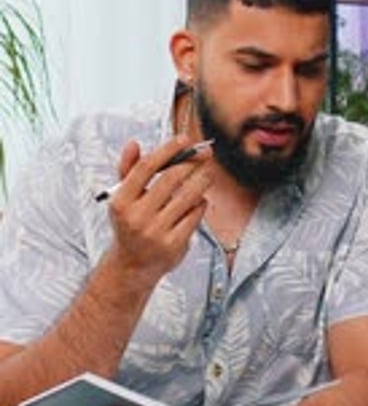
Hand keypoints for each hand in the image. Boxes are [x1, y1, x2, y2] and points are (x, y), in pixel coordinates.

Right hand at [107, 136, 214, 286]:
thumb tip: (133, 144)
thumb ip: (128, 170)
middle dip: (191, 163)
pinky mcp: (173, 245)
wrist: (131, 266)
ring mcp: (156, 232)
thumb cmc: (129, 224)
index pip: (146, 167)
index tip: (184, 139)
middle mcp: (137, 216)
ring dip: (202, 180)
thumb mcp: (122, 199)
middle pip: (171, 179)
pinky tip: (200, 200)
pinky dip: (200, 205)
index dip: (168, 150)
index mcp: (121, 201)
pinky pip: (194, 216)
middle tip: (204, 154)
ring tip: (208, 172)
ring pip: (187, 197)